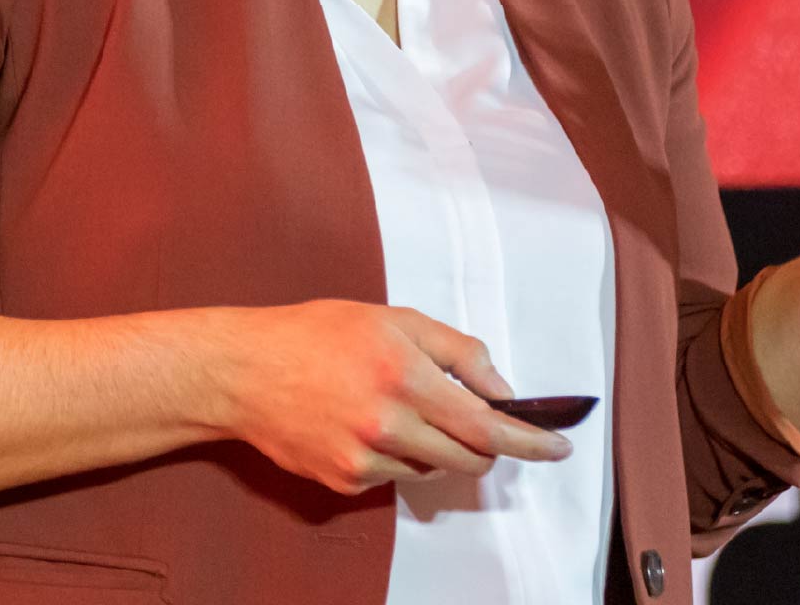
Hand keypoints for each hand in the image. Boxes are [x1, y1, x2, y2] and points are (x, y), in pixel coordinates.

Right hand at [213, 299, 570, 495]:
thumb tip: (499, 387)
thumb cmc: (313, 335)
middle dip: (485, 444)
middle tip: (475, 420)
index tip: (557, 447)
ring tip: (400, 408)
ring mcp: (365, 458)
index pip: (485, 423)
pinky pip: (396, 476)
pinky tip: (366, 424)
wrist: (243, 372)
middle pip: (468, 457)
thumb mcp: (391, 318)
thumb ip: (454, 349)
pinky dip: (399, 456)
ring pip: (433, 468)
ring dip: (437, 447)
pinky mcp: (346, 481)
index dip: (528, 440)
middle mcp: (387, 422)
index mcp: (403, 374)